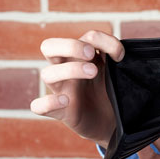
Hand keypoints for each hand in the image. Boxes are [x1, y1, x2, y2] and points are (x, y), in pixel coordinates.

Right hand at [31, 30, 124, 147]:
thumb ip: (116, 60)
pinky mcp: (61, 112)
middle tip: (90, 53)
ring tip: (92, 72)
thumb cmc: (112, 92)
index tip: (120, 55)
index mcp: (83, 57)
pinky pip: (39, 106)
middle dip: (70, 45)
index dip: (102, 40)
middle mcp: (67, 69)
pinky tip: (66, 101)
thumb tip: (120, 51)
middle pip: (49, 46)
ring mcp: (62, 90)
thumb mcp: (116, 73)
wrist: (113, 122)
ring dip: (70, 69)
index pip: (83, 37)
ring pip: (47, 74)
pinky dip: (48, 102)